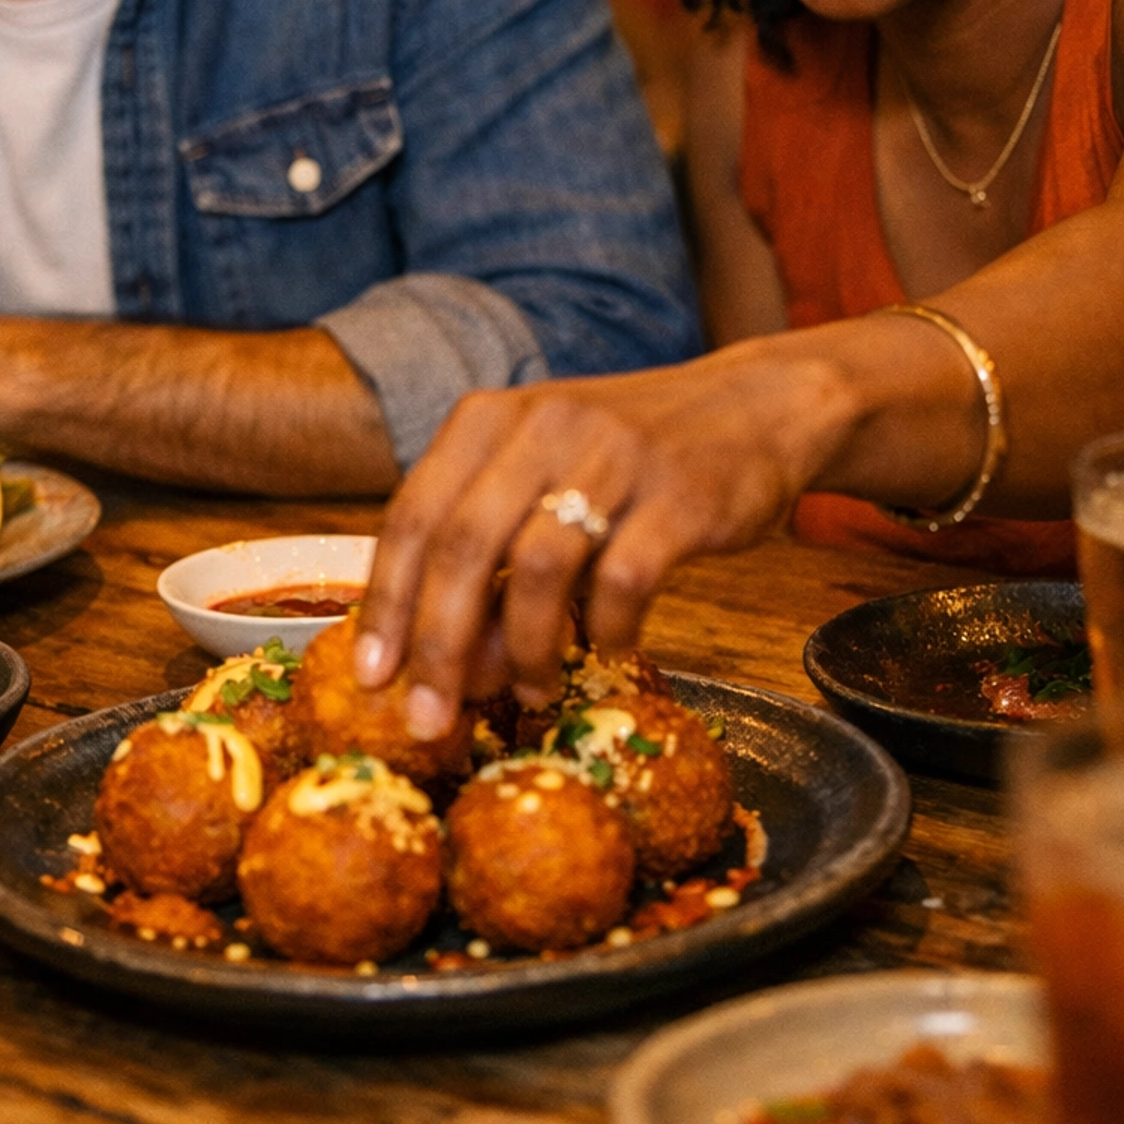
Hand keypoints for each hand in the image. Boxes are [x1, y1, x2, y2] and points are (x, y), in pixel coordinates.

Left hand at [354, 339, 859, 737]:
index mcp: (489, 418)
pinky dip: (606, 629)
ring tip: (531, 691)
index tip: (369, 677)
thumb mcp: (544, 477)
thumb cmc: (629, 456)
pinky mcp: (680, 494)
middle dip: (438, 646)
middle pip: (462, 545)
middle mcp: (543, 425)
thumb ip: (492, 560)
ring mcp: (613, 455)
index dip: (385, 602)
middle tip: (430, 717)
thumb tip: (451, 668)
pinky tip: (609, 648)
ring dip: (526, 649)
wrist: (754, 406)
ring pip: (536, 568)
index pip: (413, 514)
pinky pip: (623, 580)